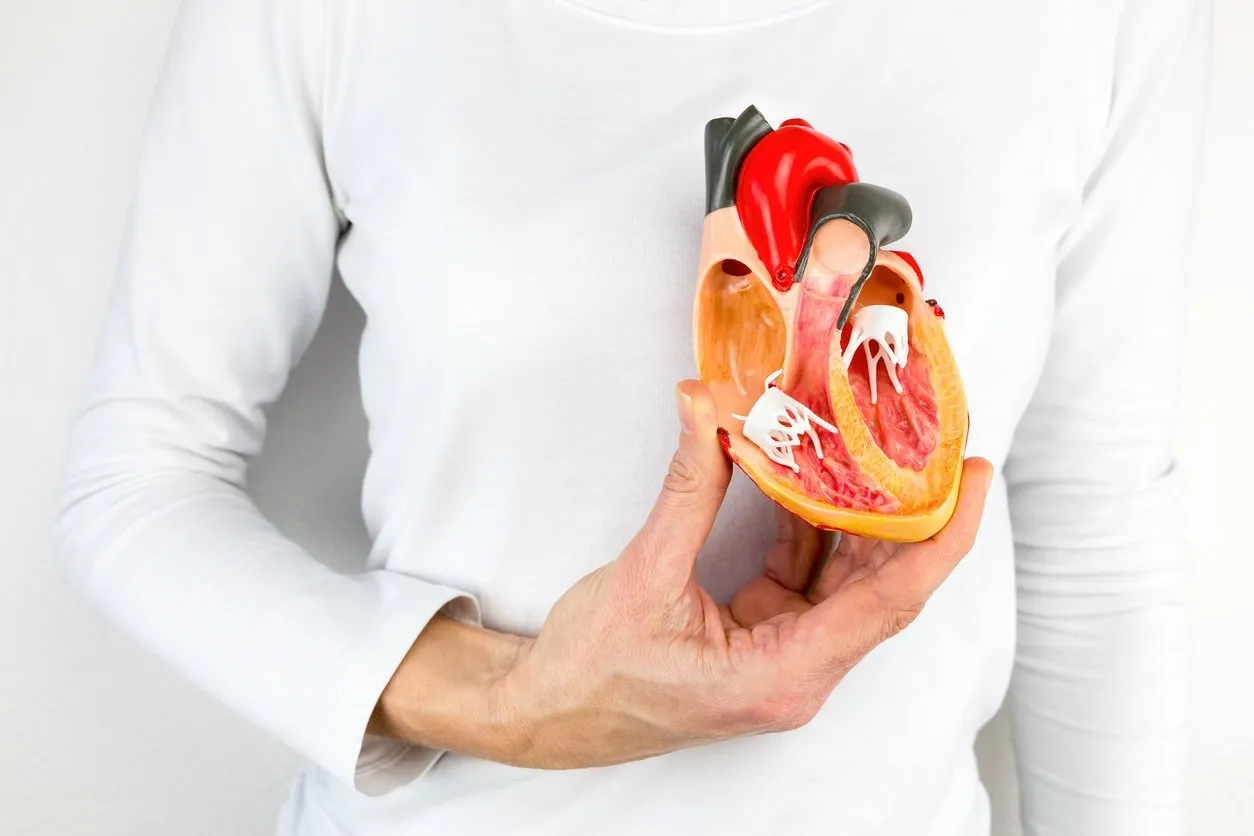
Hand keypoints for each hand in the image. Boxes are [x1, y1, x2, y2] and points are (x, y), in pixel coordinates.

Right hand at [371, 381, 992, 768]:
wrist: (547, 712)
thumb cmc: (592, 672)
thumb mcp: (642, 574)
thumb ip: (687, 487)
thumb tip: (707, 405)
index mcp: (783, 674)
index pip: (890, 600)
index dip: (942, 536)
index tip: (973, 478)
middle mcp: (798, 671)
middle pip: (879, 586)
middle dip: (909, 512)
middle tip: (931, 442)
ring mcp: (782, 655)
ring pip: (844, 579)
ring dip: (857, 513)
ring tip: (874, 446)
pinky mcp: (761, 636)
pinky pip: (803, 574)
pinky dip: (808, 524)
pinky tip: (806, 473)